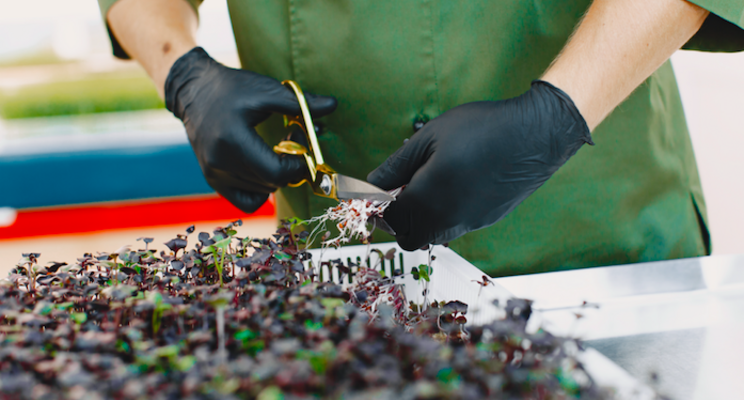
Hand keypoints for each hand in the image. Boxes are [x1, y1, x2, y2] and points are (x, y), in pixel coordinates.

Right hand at [165, 47, 336, 212]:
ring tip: (276, 149)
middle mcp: (219, 162)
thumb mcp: (267, 90)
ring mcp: (213, 174)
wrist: (194, 90)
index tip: (305, 148)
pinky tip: (262, 166)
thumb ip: (300, 103)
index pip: (275, 172)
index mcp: (232, 140)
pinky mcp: (212, 179)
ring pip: (262, 192)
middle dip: (291, 167)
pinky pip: (246, 201)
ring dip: (277, 176)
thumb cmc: (231, 87)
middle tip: (292, 141)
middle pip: (271, 184)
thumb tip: (333, 104)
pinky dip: (261, 189)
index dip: (298, 166)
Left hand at [368, 81, 592, 250]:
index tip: (375, 195)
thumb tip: (372, 183)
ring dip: (421, 221)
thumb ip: (396, 165)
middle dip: (397, 221)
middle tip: (399, 193)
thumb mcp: (429, 136)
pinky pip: (454, 229)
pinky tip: (451, 187)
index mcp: (428, 197)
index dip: (377, 209)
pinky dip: (443, 217)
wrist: (536, 135)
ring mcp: (469, 223)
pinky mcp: (486, 220)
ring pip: (432, 237)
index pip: (389, 220)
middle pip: (408, 238)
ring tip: (426, 187)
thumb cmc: (481, 128)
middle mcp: (447, 218)